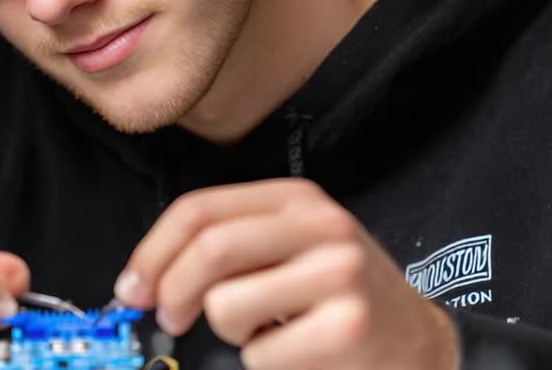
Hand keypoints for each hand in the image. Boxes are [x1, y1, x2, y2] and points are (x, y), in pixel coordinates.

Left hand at [111, 179, 458, 369]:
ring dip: (229, 333)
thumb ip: (230, 247)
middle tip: (168, 319)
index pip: (200, 209)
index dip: (153, 251)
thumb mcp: (292, 249)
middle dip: (171, 291)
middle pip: (209, 249)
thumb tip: (144, 278)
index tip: (133, 287)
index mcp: (296, 199)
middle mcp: (321, 225)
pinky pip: (261, 354)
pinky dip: (263, 363)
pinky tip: (297, 353)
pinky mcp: (348, 327)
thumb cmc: (338, 298)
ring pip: (226, 305)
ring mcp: (339, 274)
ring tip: (265, 332)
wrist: (418, 342)